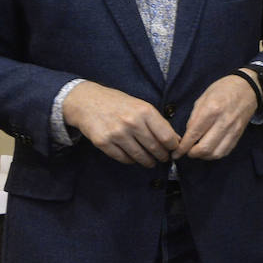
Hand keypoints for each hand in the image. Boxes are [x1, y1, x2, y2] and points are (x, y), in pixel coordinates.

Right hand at [62, 81, 179, 166]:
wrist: (86, 101)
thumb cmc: (117, 103)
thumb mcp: (141, 106)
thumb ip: (158, 122)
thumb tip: (175, 139)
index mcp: (145, 111)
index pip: (167, 137)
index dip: (173, 147)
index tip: (173, 150)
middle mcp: (132, 122)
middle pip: (155, 148)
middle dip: (162, 156)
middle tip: (163, 158)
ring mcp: (117, 134)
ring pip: (140, 156)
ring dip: (148, 161)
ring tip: (150, 161)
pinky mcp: (104, 143)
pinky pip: (124, 159)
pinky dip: (131, 160)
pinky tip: (134, 158)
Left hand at [172, 74, 256, 160]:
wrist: (248, 88)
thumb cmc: (223, 89)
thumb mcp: (203, 97)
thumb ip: (194, 116)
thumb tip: (189, 134)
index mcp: (211, 110)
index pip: (194, 134)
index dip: (183, 147)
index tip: (176, 153)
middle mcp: (223, 122)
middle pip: (205, 148)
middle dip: (192, 153)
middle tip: (186, 151)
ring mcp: (233, 130)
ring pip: (216, 153)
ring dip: (203, 156)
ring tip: (197, 151)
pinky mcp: (239, 135)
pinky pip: (225, 151)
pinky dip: (215, 154)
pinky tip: (209, 150)